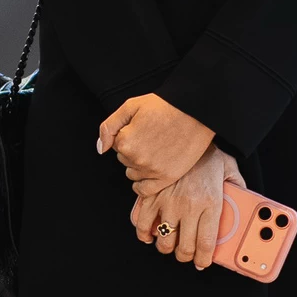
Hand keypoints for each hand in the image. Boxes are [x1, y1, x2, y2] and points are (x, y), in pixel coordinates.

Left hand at [98, 92, 213, 186]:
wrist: (194, 111)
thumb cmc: (163, 106)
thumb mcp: (129, 106)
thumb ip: (109, 127)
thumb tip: (102, 149)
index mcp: (125, 142)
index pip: (116, 144)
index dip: (126, 134)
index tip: (140, 128)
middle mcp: (137, 159)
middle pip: (124, 159)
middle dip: (132, 149)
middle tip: (149, 137)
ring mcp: (152, 170)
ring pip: (133, 172)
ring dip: (138, 164)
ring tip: (154, 149)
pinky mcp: (167, 177)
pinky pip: (145, 190)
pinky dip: (142, 184)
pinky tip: (148, 173)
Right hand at [132, 146, 245, 268]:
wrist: (184, 130)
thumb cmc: (207, 151)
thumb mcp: (230, 170)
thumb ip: (239, 188)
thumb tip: (248, 202)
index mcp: (210, 204)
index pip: (205, 244)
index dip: (202, 259)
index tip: (201, 263)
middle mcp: (188, 207)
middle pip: (183, 247)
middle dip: (183, 256)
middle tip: (184, 254)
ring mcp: (167, 201)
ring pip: (162, 238)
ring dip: (164, 247)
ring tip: (167, 244)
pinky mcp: (151, 194)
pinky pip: (142, 221)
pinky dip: (143, 233)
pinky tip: (148, 234)